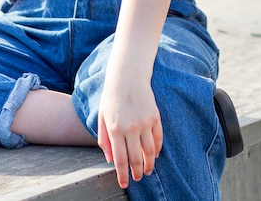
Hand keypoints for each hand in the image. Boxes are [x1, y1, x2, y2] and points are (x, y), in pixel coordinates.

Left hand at [97, 73, 162, 188]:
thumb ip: (104, 140)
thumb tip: (109, 159)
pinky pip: (158, 139)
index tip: (125, 184)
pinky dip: (157, 150)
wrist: (127, 77)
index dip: (123, 175)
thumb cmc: (111, 98)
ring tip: (147, 170)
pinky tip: (154, 155)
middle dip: (137, 172)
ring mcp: (144, 122)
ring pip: (150, 152)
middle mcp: (131, 128)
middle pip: (137, 159)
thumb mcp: (102, 117)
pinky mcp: (155, 117)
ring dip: (149, 164)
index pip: (120, 160)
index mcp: (115, 129)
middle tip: (137, 178)